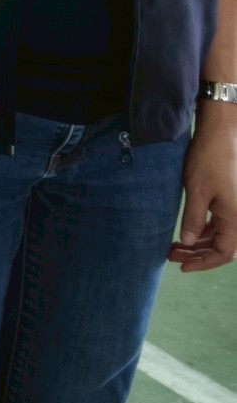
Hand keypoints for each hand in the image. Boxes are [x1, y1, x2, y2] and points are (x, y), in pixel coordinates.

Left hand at [172, 100, 236, 271]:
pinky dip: (202, 229)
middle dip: (197, 254)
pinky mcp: (228, 200)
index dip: (203, 263)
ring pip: (218, 235)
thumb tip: (187, 243)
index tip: (182, 267)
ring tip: (174, 246)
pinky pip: (218, 223)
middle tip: (171, 256)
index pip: (223, 253)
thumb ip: (193, 219)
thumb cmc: (209, 161)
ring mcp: (234, 209)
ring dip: (198, 243)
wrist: (220, 134)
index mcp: (235, 219)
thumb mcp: (196, 192)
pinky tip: (186, 231)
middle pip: (221, 247)